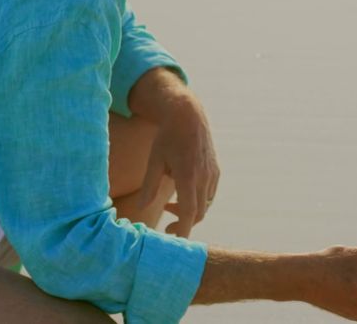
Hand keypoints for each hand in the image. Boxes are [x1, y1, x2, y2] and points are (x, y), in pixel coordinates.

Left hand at [137, 94, 218, 237]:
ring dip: (191, 211)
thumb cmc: (167, 137)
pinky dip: (198, 200)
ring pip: (205, 204)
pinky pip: (210, 194)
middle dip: (183, 224)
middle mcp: (204, 177)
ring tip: (171, 205)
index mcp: (188, 175)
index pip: (189, 212)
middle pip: (198, 212)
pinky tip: (184, 192)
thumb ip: (149, 186)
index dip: (183, 230)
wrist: (187, 115)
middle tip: (167, 227)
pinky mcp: (215, 171)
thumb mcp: (154, 160)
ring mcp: (212, 174)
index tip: (173, 240)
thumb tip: (141, 208)